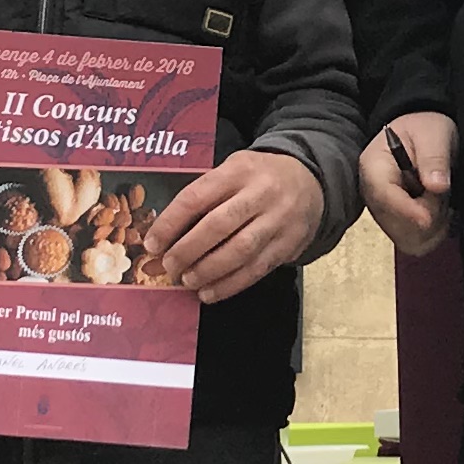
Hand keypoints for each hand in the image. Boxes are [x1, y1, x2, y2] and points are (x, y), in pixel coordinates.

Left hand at [145, 150, 324, 303]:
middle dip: (188, 250)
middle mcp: (261, 193)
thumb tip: (166, 234)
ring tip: (187, 281)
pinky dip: (230, 285)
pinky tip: (209, 293)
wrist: (311, 181)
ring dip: (208, 271)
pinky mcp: (289, 244)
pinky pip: (257, 269)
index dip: (171, 222)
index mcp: (239, 170)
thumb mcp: (233, 170)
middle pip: (218, 226)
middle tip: (169, 267)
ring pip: (239, 251)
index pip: (197, 197)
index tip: (152, 243)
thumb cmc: (258, 178)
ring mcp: (278, 220)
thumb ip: (206, 194)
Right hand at [361, 111, 455, 256]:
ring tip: (441, 200)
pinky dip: (432, 234)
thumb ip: (434, 158)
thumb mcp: (432, 133)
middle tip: (441, 193)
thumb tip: (436, 186)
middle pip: (395, 226)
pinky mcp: (396, 223)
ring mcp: (383, 212)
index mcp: (373, 167)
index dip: (407, 211)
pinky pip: (414, 243)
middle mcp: (372, 194)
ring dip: (432, 227)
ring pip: (406, 240)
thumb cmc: (423, 128)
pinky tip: (440, 212)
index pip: (383, 197)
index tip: (430, 216)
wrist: (421, 133)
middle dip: (426, 217)